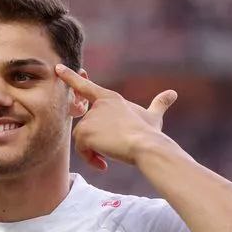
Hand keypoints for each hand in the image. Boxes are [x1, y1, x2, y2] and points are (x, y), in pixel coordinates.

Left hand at [55, 64, 176, 169]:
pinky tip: (104, 164)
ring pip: (83, 139)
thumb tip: (173, 93)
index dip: (71, 77)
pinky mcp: (84, 131)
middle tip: (109, 145)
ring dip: (94, 151)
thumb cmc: (150, 133)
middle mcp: (98, 104)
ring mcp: (90, 117)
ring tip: (110, 156)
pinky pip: (81, 149)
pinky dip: (90, 158)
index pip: (86, 86)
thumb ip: (159, 105)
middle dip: (92, 137)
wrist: (146, 146)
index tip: (57, 68)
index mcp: (110, 97)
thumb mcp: (153, 117)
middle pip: (86, 125)